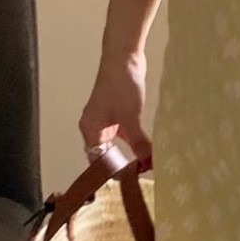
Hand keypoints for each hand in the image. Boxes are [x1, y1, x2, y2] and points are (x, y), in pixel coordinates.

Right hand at [79, 52, 151, 168]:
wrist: (124, 56)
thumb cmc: (120, 87)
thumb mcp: (130, 118)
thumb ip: (138, 142)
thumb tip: (148, 164)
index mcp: (90, 130)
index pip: (96, 160)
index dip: (110, 172)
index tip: (127, 183)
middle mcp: (96, 126)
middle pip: (107, 153)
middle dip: (122, 164)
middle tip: (140, 178)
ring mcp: (108, 119)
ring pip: (119, 143)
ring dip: (132, 152)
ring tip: (147, 167)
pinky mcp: (120, 111)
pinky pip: (127, 132)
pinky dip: (137, 139)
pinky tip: (149, 148)